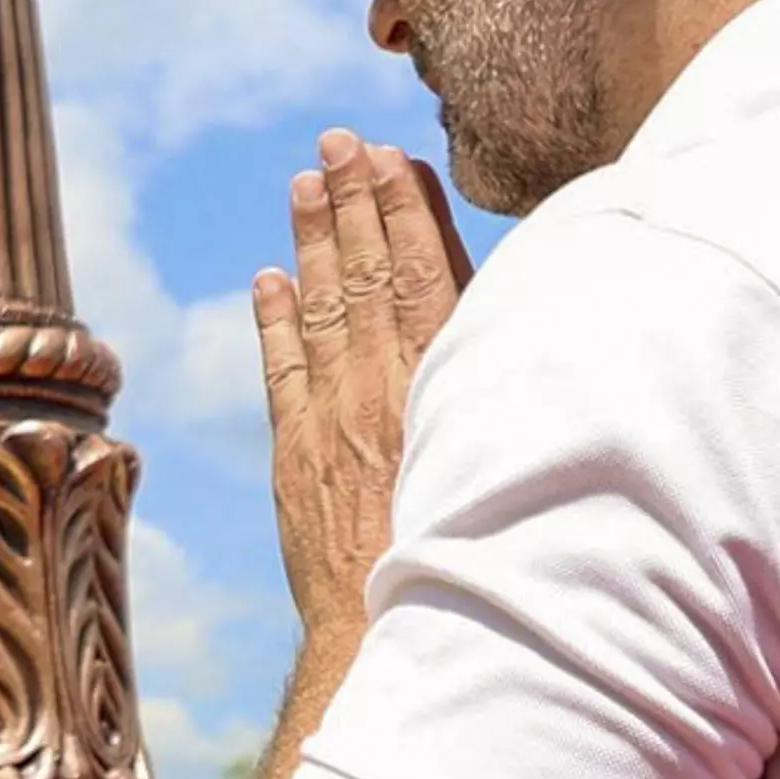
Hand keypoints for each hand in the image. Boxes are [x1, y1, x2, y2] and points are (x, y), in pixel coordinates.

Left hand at [252, 130, 472, 665]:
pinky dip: (274, 322)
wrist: (411, 637)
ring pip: (323, 311)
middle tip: (336, 142)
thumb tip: (510, 331)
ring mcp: (336, 422)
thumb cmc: (493, 555)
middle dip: (355, 203)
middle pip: (369, 276)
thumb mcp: (508, 457)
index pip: (426, 272)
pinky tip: (268, 280)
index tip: (393, 158)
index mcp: (445, 385)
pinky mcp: (298, 461)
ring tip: (303, 184)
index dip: (407, 210)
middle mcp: (387, 391)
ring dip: (314, 242)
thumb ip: (498, 386)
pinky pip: (282, 373)